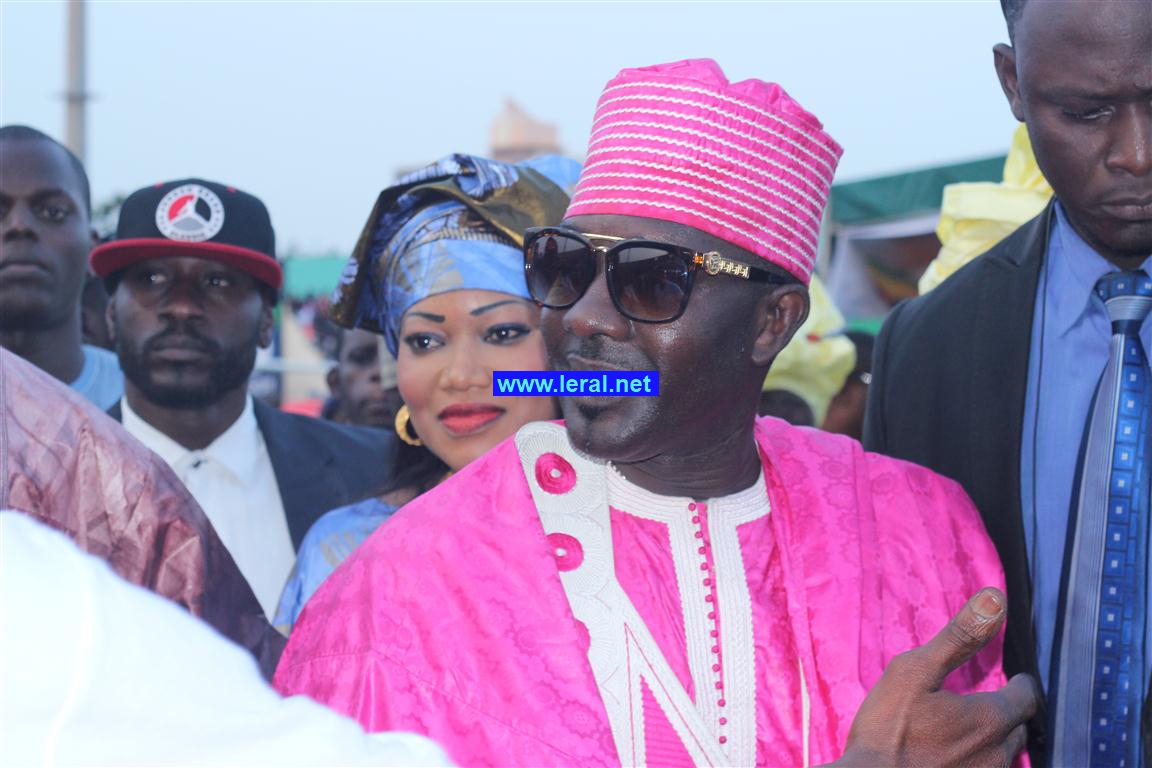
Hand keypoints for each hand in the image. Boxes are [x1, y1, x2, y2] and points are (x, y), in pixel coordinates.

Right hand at [834, 588, 1037, 766]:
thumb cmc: (888, 730)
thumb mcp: (913, 672)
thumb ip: (959, 637)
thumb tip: (996, 598)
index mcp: (990, 719)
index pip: (1026, 697)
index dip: (1020, 683)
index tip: (1012, 677)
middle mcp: (998, 755)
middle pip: (1018, 729)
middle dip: (1008, 712)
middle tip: (987, 700)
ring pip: (1003, 756)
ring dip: (993, 740)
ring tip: (969, 729)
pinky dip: (977, 761)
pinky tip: (953, 756)